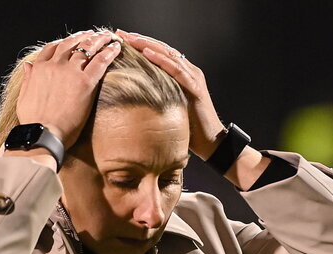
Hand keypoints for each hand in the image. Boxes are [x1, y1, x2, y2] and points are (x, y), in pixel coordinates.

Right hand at [16, 31, 121, 149]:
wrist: (43, 134)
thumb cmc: (34, 122)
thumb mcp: (24, 97)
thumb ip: (28, 79)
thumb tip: (29, 65)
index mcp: (40, 69)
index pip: (53, 47)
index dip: (64, 42)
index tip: (73, 41)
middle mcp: (55, 65)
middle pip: (71, 43)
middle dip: (83, 37)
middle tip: (93, 35)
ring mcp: (70, 72)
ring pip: (87, 47)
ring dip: (98, 39)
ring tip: (107, 37)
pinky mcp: (85, 82)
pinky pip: (100, 61)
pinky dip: (109, 51)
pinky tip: (116, 47)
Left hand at [117, 30, 225, 159]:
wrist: (210, 140)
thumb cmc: (189, 128)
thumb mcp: (168, 106)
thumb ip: (157, 96)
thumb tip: (134, 96)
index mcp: (182, 74)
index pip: (161, 54)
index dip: (142, 45)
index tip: (123, 40)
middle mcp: (189, 71)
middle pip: (163, 50)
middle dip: (142, 41)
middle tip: (122, 34)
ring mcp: (193, 77)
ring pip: (169, 55)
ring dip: (148, 45)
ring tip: (131, 39)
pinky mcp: (195, 87)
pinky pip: (177, 70)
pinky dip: (162, 60)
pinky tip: (148, 53)